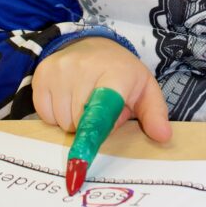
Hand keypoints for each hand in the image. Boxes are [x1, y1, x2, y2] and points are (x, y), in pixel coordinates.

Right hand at [32, 37, 171, 144]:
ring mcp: (60, 69)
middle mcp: (84, 68)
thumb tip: (163, 136)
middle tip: (100, 107)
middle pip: (80, 124)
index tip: (80, 162)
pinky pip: (45, 114)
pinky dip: (55, 114)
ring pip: (62, 122)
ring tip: (84, 100)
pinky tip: (67, 97)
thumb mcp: (145, 89)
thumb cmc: (121, 73)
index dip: (92, 136)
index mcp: (116, 74)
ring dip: (73, 121)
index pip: (103, 110)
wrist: (92, 44)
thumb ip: (154, 114)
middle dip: (91, 126)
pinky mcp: (42, 74)